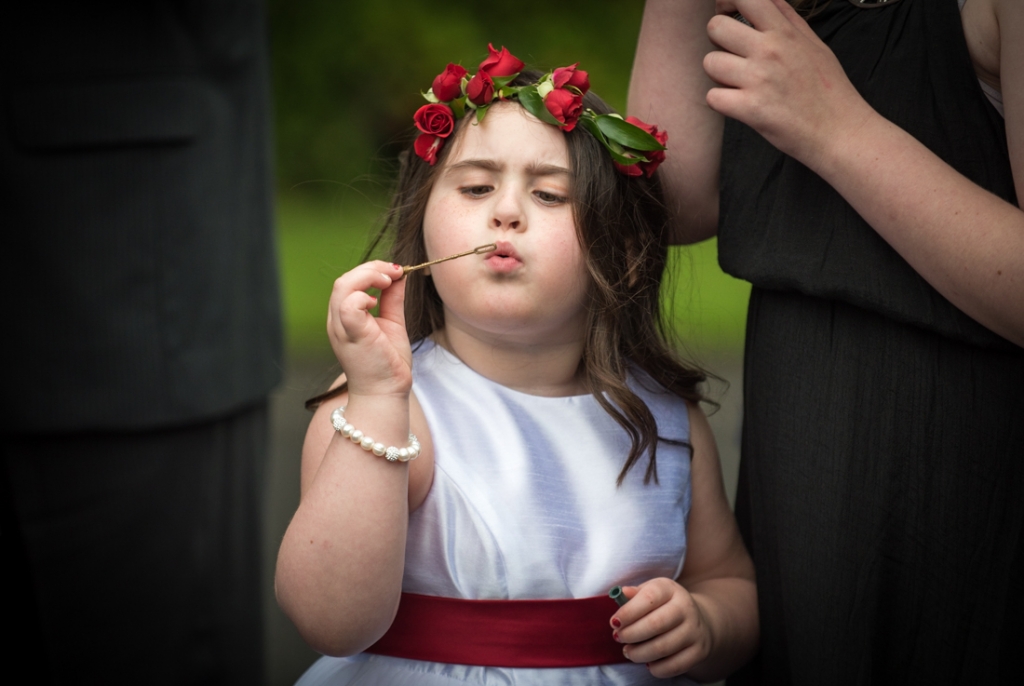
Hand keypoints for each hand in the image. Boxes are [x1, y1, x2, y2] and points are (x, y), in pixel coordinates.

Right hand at [327, 260, 411, 398]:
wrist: (385, 393)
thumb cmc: (387, 363)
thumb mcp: (391, 323)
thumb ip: (392, 299)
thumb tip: (399, 276)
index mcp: (344, 317)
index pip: (349, 283)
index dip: (371, 270)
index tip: (397, 271)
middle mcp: (337, 321)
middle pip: (344, 280)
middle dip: (372, 268)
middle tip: (396, 271)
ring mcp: (341, 328)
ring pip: (343, 286)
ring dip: (368, 276)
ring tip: (388, 281)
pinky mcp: (351, 334)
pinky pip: (349, 305)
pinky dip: (364, 296)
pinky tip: (377, 303)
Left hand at [610, 578, 712, 677]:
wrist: (698, 619)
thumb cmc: (664, 605)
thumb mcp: (650, 592)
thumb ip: (634, 594)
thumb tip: (621, 593)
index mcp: (669, 589)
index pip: (648, 598)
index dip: (628, 612)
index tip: (614, 623)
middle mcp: (685, 607)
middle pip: (655, 624)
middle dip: (631, 634)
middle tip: (618, 638)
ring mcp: (695, 630)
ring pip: (663, 648)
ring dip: (639, 653)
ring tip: (628, 652)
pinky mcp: (699, 651)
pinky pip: (675, 665)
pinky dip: (657, 668)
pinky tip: (648, 663)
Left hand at [703, 0, 873, 169]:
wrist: (839, 130)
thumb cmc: (827, 89)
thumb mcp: (813, 44)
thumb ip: (787, 20)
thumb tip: (767, 1)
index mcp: (784, 32)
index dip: (726, 2)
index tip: (726, 13)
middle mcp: (769, 50)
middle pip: (715, 28)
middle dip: (718, 42)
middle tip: (732, 56)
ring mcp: (758, 79)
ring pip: (710, 63)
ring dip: (719, 75)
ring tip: (738, 84)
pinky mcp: (750, 108)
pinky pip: (713, 97)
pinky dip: (721, 102)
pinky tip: (738, 104)